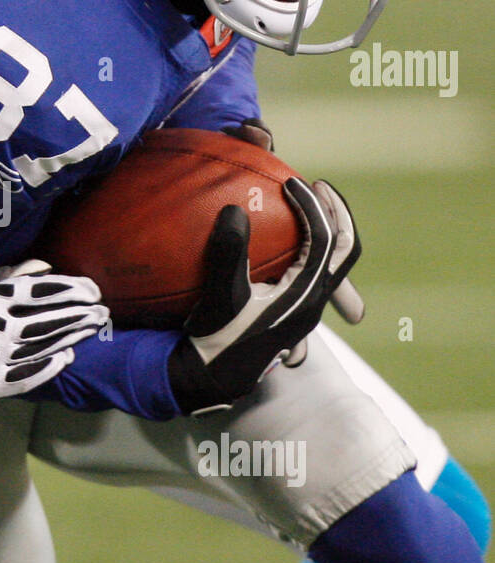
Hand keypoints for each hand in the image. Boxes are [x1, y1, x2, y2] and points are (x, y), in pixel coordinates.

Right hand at [0, 259, 108, 405]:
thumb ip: (4, 278)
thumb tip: (42, 267)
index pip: (38, 293)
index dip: (68, 290)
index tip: (91, 289)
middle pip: (47, 321)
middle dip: (78, 314)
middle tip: (102, 310)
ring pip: (41, 348)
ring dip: (70, 337)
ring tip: (92, 328)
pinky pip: (25, 377)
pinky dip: (48, 367)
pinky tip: (67, 356)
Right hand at [223, 119, 363, 334]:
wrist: (215, 380)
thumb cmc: (217, 340)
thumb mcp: (219, 297)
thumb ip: (227, 253)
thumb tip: (235, 208)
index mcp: (304, 294)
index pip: (325, 238)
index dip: (312, 204)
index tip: (291, 182)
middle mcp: (314, 302)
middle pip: (346, 249)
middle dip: (338, 213)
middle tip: (319, 186)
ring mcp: (308, 309)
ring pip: (336, 262)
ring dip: (329, 230)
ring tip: (310, 205)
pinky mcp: (295, 312)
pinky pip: (318, 273)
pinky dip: (312, 247)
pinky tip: (287, 240)